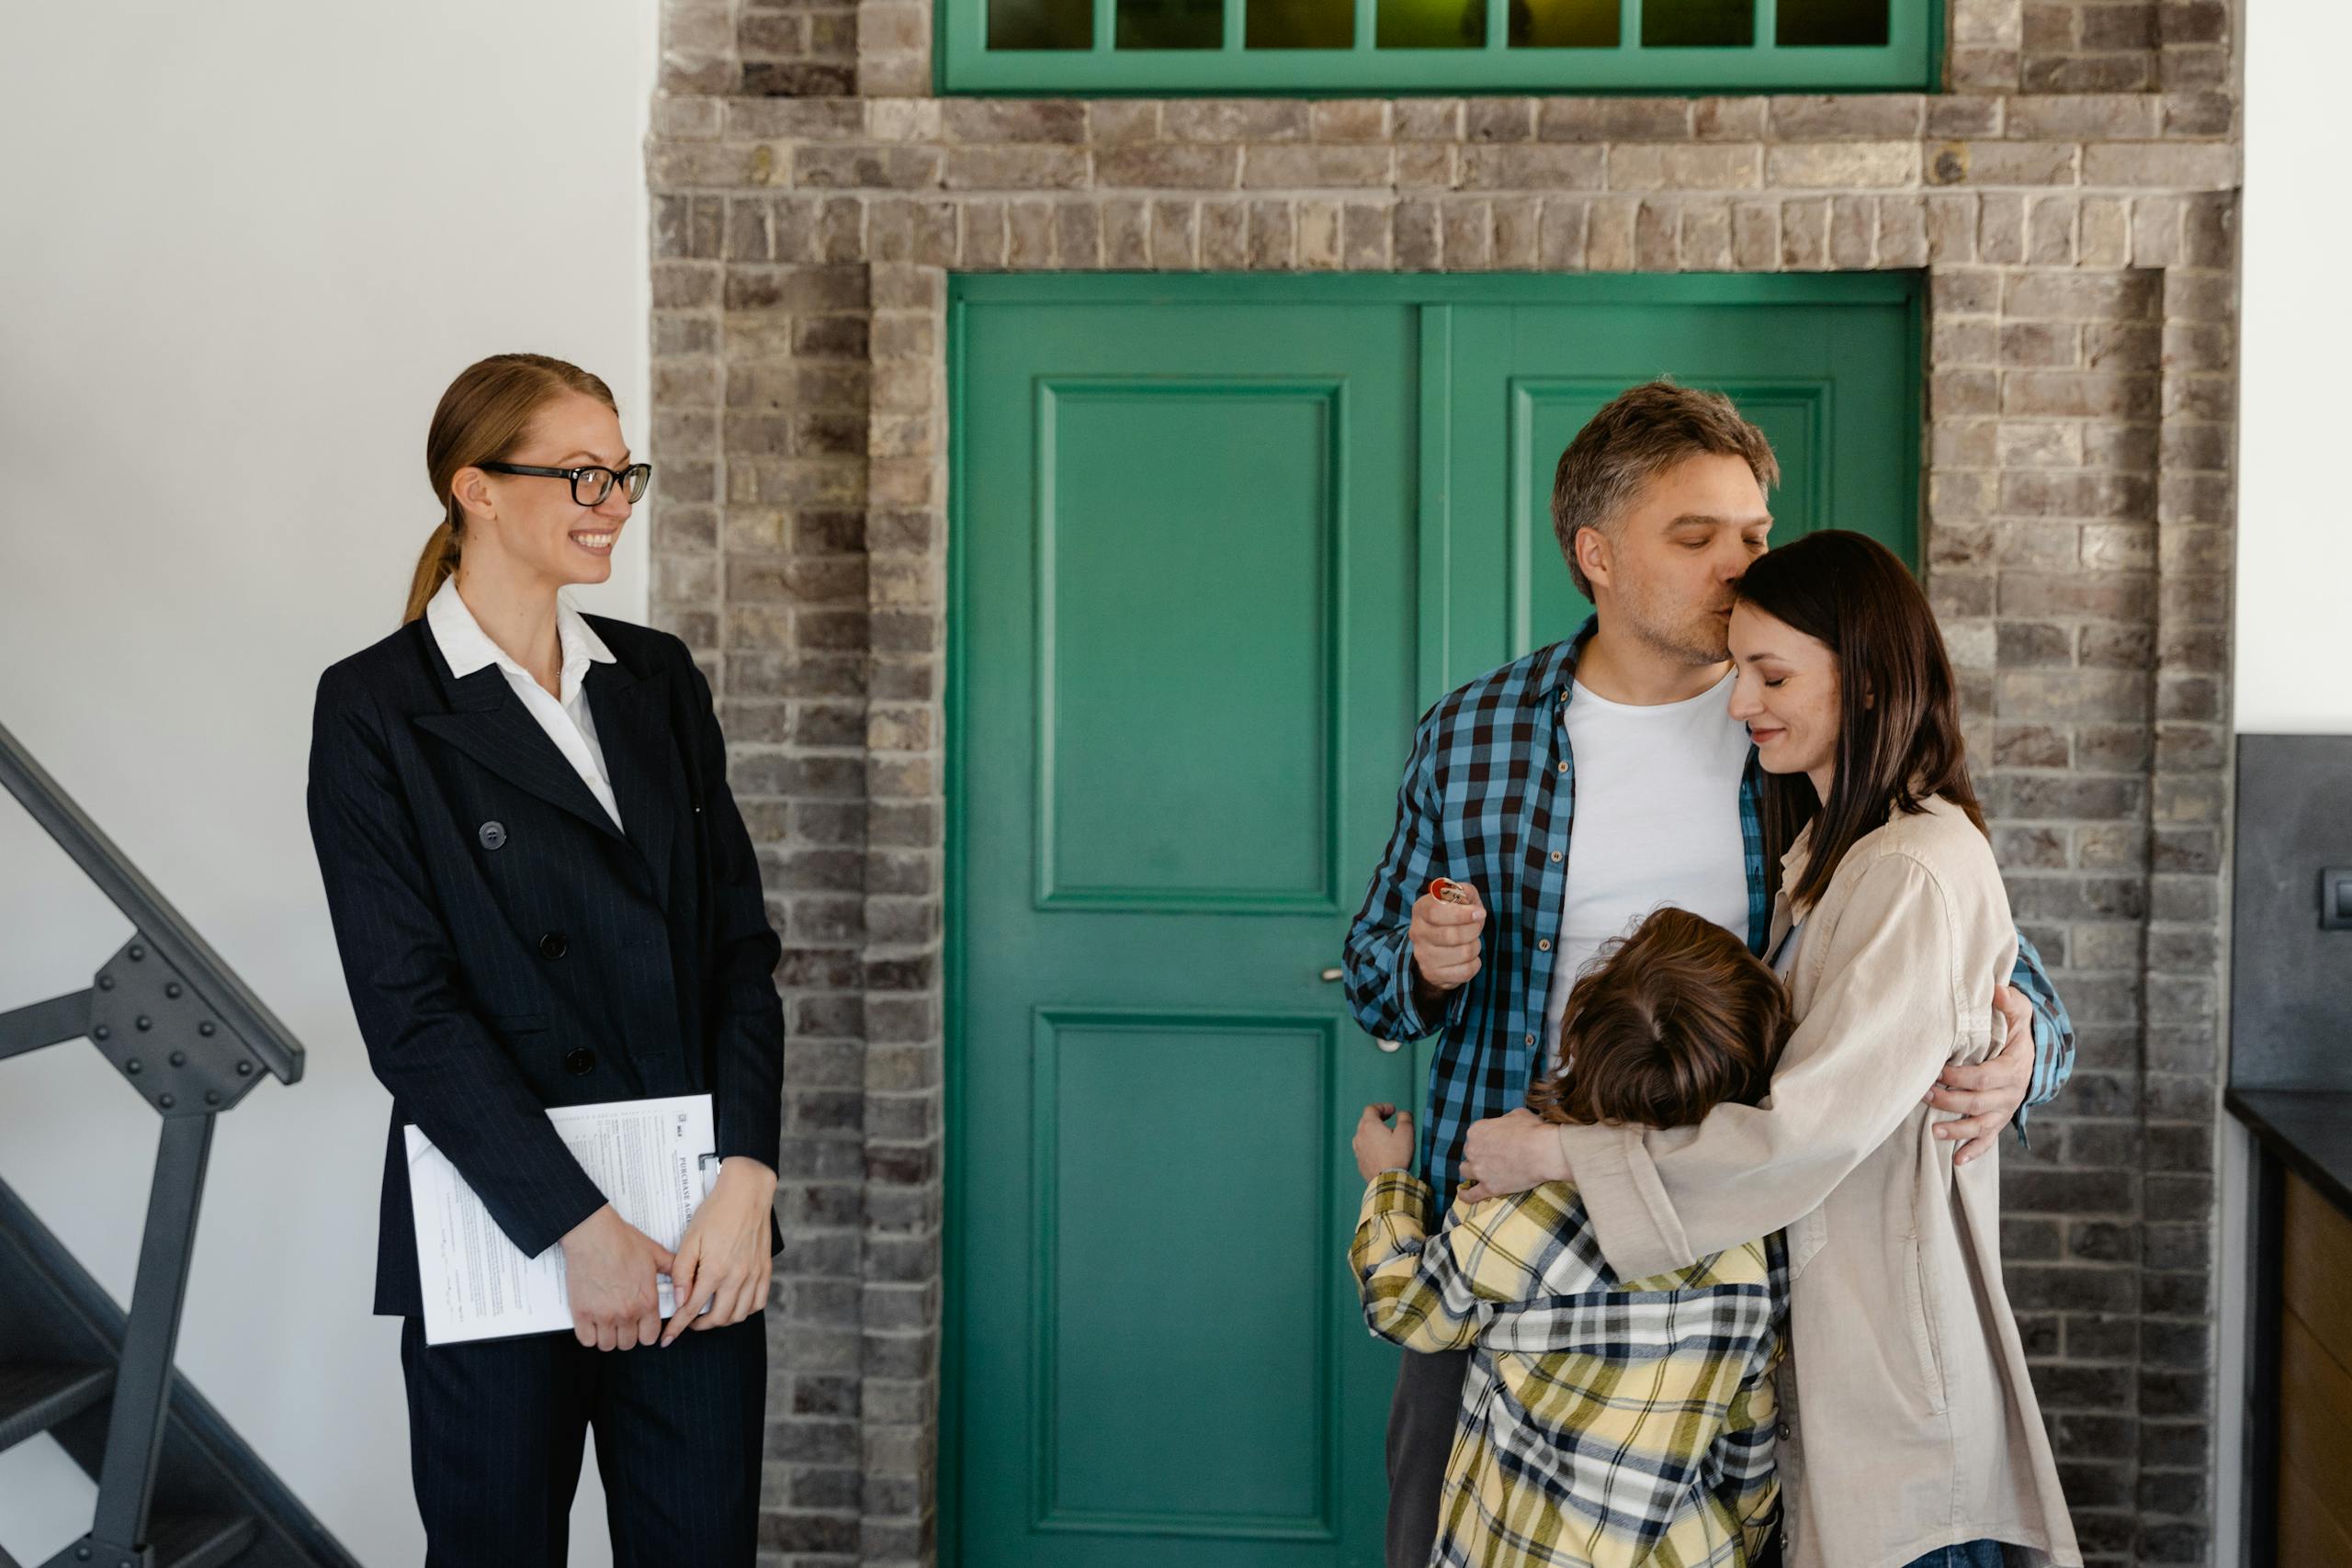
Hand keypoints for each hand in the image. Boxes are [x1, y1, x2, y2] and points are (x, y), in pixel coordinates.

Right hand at [559, 1204, 674, 1351]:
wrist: (594, 1234)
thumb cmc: (622, 1241)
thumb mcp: (655, 1254)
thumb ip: (672, 1270)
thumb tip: (683, 1279)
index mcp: (647, 1301)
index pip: (650, 1337)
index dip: (646, 1333)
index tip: (641, 1327)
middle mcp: (627, 1312)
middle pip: (628, 1344)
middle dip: (627, 1335)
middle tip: (623, 1323)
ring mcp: (603, 1315)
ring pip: (607, 1345)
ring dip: (608, 1337)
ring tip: (608, 1324)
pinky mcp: (582, 1313)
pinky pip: (586, 1340)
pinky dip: (589, 1335)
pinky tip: (592, 1324)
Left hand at [661, 1157, 777, 1345]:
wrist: (747, 1193)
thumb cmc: (716, 1212)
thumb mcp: (690, 1239)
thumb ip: (683, 1272)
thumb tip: (680, 1300)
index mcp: (715, 1270)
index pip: (692, 1309)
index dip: (678, 1326)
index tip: (668, 1338)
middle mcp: (737, 1277)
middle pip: (718, 1318)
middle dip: (700, 1325)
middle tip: (689, 1322)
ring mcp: (754, 1275)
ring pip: (739, 1314)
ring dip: (722, 1320)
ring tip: (710, 1313)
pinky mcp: (765, 1270)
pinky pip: (758, 1303)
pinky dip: (745, 1310)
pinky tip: (734, 1305)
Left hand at [1354, 1103, 1415, 1181]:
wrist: (1387, 1181)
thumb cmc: (1397, 1156)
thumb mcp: (1406, 1132)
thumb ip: (1405, 1118)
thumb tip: (1402, 1114)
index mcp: (1369, 1125)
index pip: (1371, 1108)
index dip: (1383, 1107)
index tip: (1393, 1110)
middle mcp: (1359, 1136)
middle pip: (1366, 1121)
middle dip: (1378, 1118)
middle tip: (1389, 1119)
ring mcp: (1358, 1150)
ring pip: (1363, 1135)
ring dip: (1373, 1132)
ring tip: (1385, 1136)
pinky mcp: (1360, 1162)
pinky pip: (1364, 1149)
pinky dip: (1372, 1145)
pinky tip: (1381, 1151)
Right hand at [1410, 884, 1486, 995]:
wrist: (1437, 948)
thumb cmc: (1452, 918)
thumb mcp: (1459, 899)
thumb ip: (1465, 892)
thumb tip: (1470, 905)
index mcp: (1421, 909)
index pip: (1435, 911)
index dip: (1461, 913)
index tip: (1480, 913)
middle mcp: (1417, 932)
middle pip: (1452, 935)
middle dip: (1473, 930)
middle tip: (1477, 927)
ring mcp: (1423, 955)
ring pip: (1463, 953)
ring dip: (1475, 946)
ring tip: (1471, 942)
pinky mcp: (1433, 974)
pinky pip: (1466, 971)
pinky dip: (1474, 963)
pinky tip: (1469, 958)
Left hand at [1457, 1107, 1566, 1203]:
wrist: (1543, 1152)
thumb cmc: (1533, 1131)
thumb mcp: (1517, 1114)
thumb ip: (1504, 1120)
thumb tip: (1506, 1124)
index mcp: (1477, 1130)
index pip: (1475, 1135)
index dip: (1486, 1139)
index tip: (1495, 1143)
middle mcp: (1473, 1149)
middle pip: (1470, 1153)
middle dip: (1479, 1154)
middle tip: (1494, 1157)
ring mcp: (1479, 1170)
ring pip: (1466, 1171)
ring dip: (1472, 1171)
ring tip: (1479, 1173)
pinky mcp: (1489, 1188)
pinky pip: (1471, 1195)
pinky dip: (1466, 1195)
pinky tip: (1462, 1195)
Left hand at [1924, 984, 2033, 1165]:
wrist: (2033, 1055)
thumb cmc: (2016, 1031)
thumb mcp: (2018, 1013)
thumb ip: (2008, 1002)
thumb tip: (1996, 989)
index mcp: (2014, 1067)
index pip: (1984, 1076)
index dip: (1959, 1076)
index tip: (1936, 1070)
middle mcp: (2011, 1092)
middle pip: (1979, 1102)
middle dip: (1951, 1100)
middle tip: (1925, 1095)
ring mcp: (2005, 1109)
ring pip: (1982, 1125)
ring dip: (1958, 1130)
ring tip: (1934, 1131)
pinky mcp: (1999, 1119)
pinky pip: (1989, 1139)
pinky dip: (1974, 1151)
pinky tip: (1956, 1160)